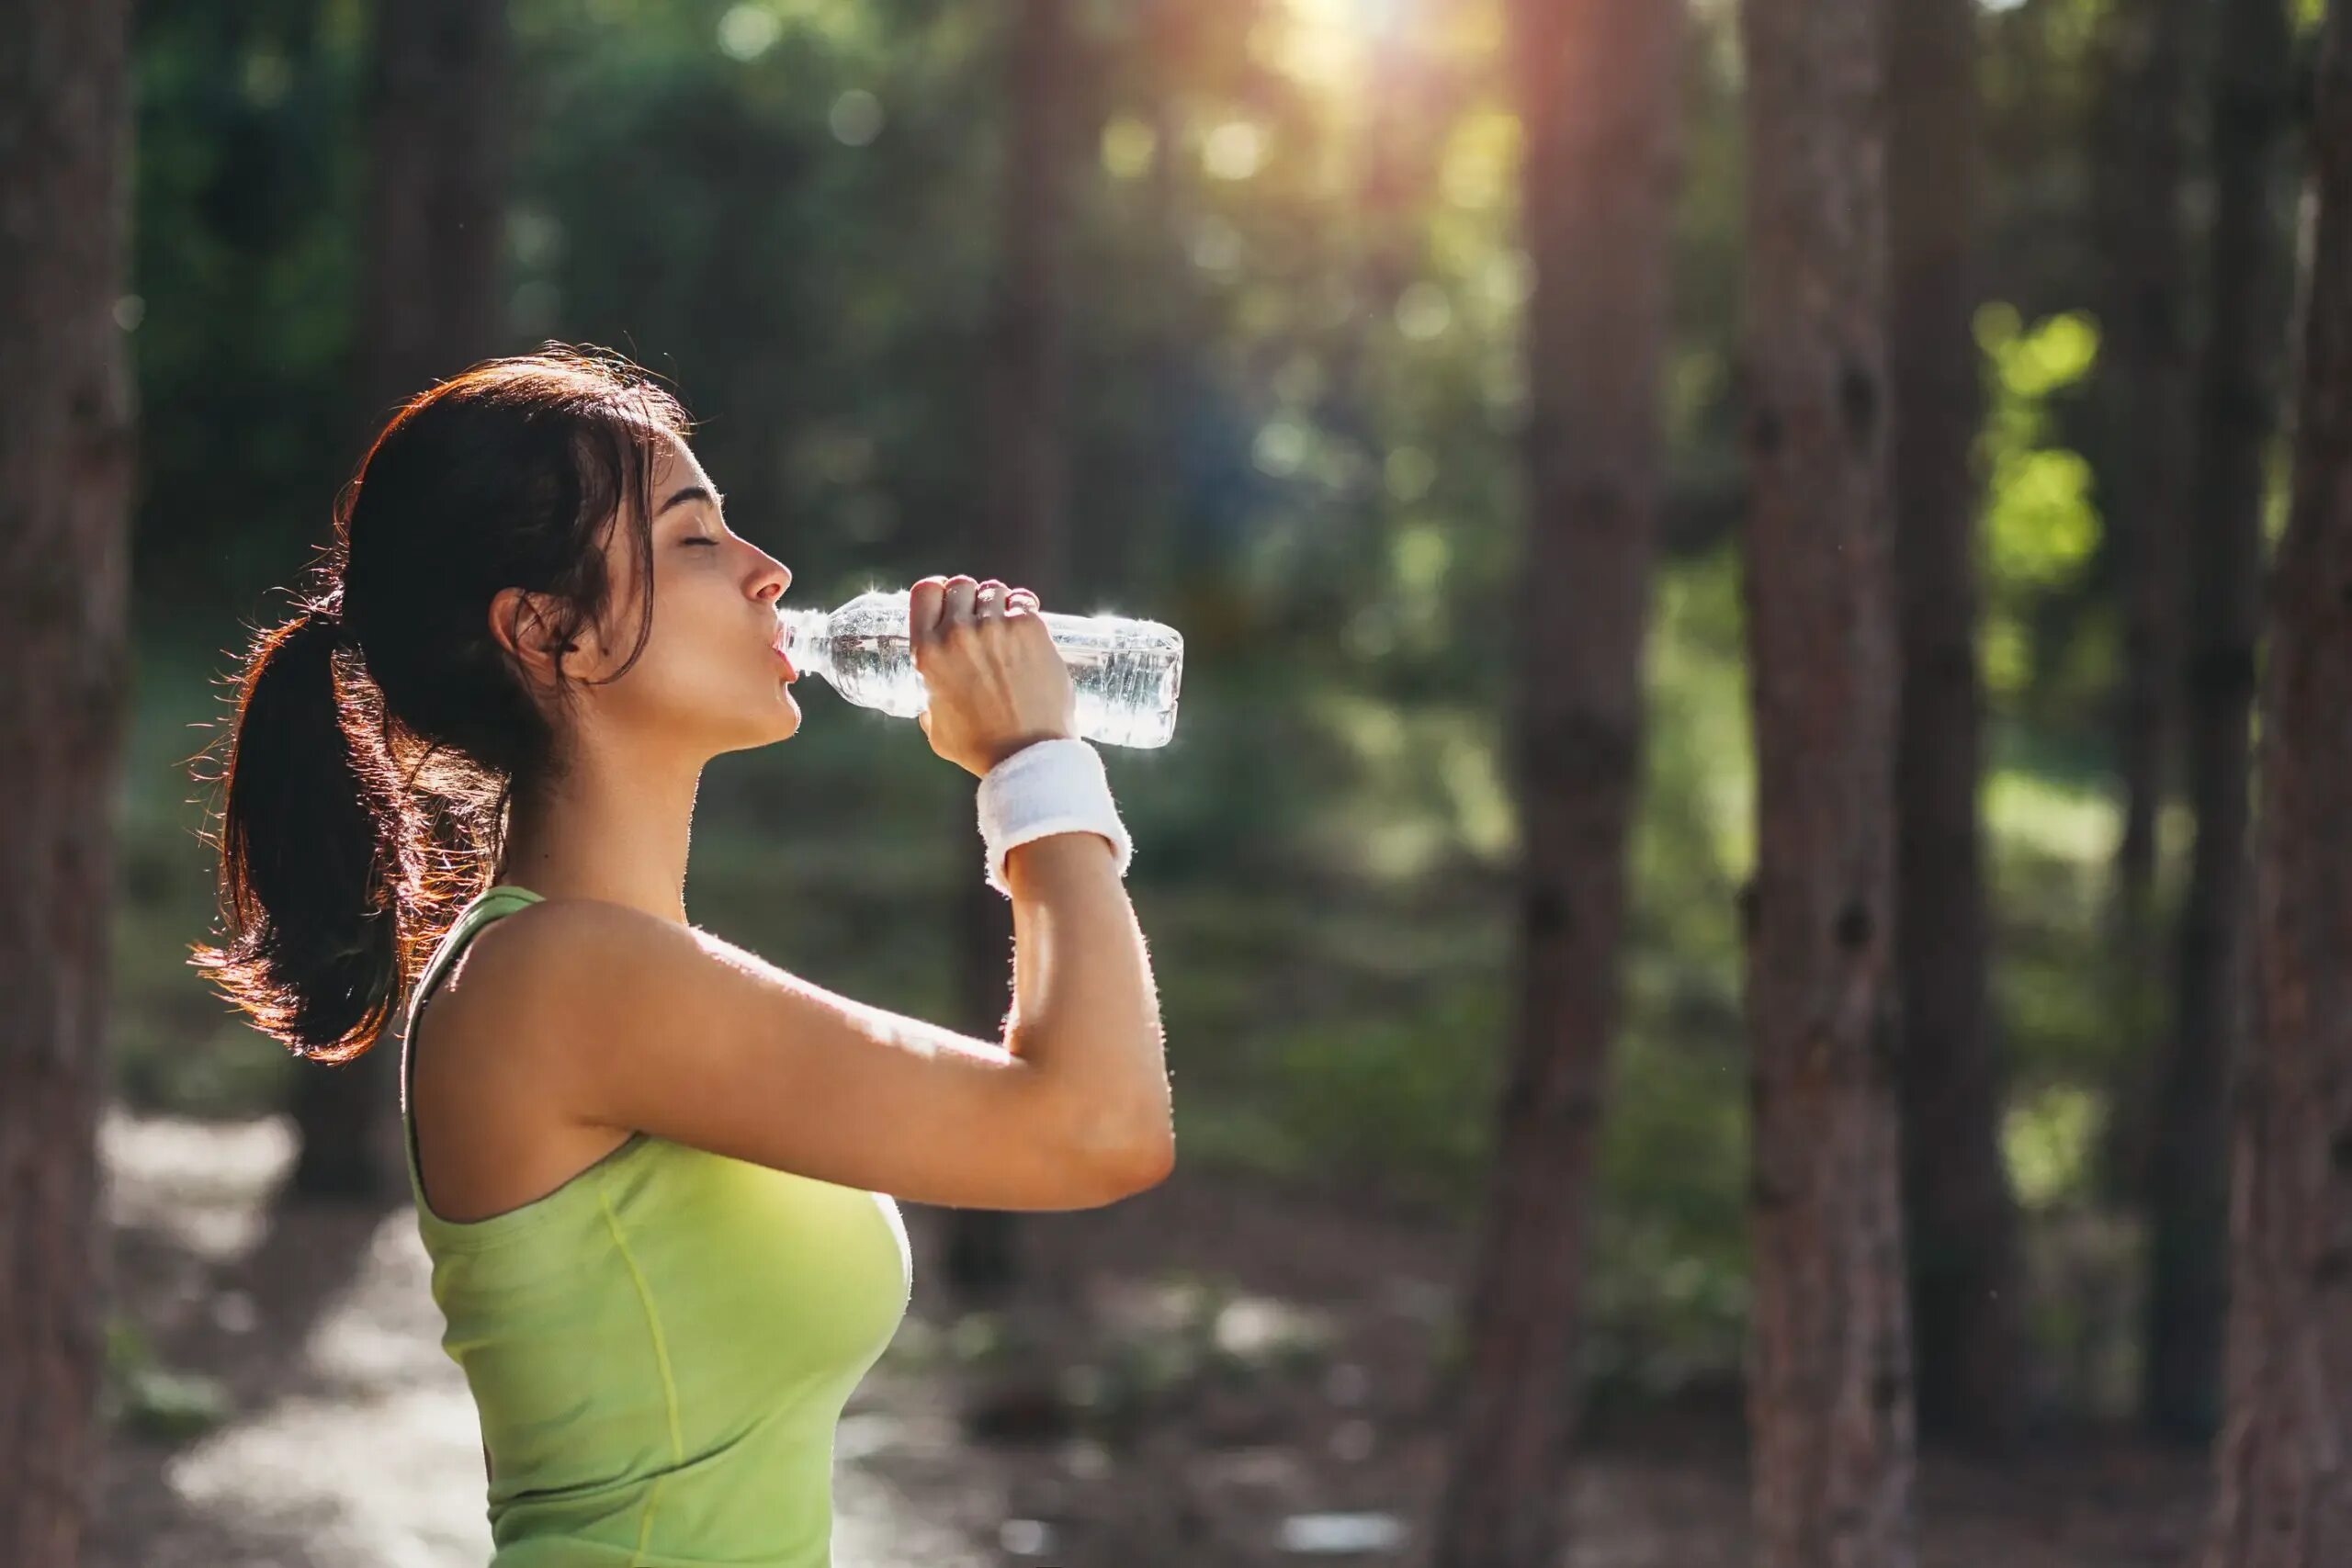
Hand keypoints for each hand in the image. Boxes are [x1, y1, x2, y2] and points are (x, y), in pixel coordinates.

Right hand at [910, 574, 1075, 776]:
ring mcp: (996, 627)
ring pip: (993, 590)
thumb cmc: (981, 748)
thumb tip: (931, 701)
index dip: (937, 592)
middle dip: (969, 598)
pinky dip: (1023, 609)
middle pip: (960, 585)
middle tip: (980, 618)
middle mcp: (958, 633)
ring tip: (1005, 625)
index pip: (924, 592)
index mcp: (928, 652)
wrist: (1028, 755)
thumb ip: (930, 706)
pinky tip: (1026, 625)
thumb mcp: (936, 728)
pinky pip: (1022, 601)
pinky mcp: (1030, 628)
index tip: (946, 601)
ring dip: (997, 603)